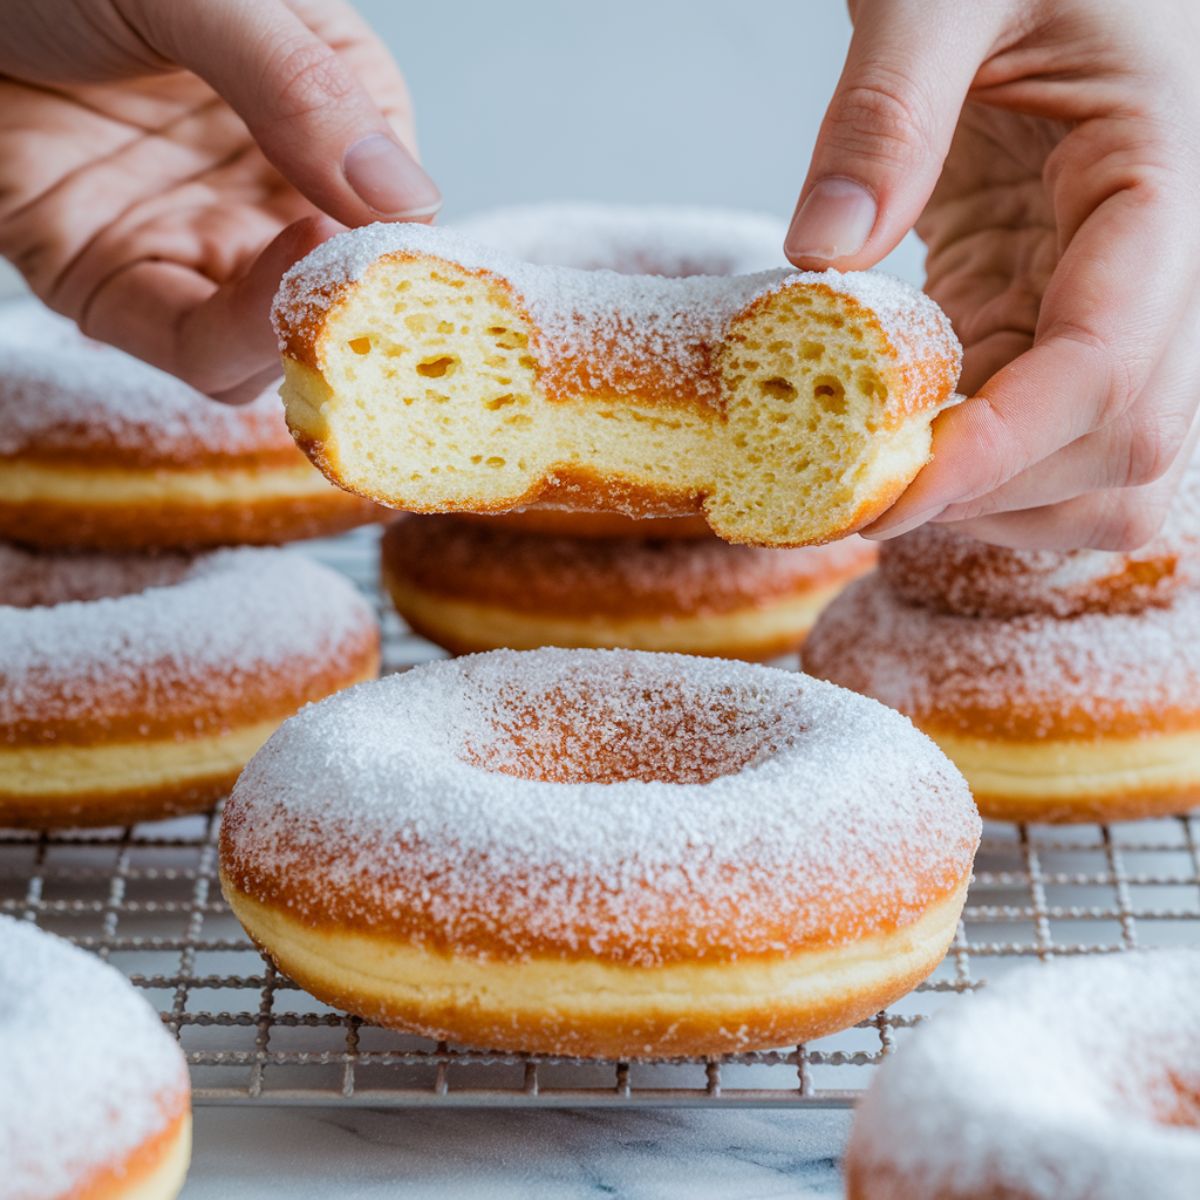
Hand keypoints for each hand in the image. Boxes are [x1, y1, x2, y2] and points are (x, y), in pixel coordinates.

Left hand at [0, 0, 439, 400]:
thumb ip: (301, 87)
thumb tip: (408, 202)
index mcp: (322, 105)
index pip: (396, 208)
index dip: (408, 244)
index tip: (410, 256)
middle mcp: (269, 186)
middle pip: (344, 289)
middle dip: (362, 306)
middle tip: (367, 288)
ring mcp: (197, 239)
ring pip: (279, 338)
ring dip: (304, 332)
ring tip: (312, 279)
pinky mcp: (119, 284)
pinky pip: (194, 348)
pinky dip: (237, 345)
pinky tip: (263, 309)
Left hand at [786, 0, 1199, 550]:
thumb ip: (887, 108)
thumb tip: (820, 252)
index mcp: (1166, 176)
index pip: (1108, 363)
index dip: (1002, 449)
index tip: (889, 494)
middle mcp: (1163, 261)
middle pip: (1127, 442)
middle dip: (999, 491)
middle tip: (859, 497)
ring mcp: (1112, 299)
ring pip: (1104, 463)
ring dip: (1000, 500)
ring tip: (883, 483)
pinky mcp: (1050, 312)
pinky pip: (1043, 430)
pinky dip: (977, 468)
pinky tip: (896, 450)